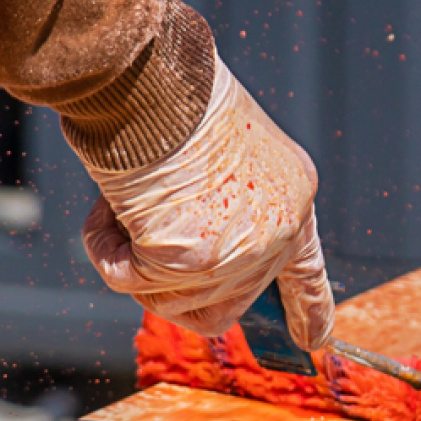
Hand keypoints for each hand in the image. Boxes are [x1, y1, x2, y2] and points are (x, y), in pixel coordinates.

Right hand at [80, 57, 334, 350]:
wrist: (154, 77)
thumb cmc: (173, 95)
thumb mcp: (218, 152)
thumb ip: (217, 206)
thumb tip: (178, 265)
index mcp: (294, 195)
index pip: (306, 270)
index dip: (310, 309)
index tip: (316, 344)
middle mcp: (278, 231)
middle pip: (220, 301)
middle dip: (165, 279)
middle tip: (131, 230)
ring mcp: (239, 252)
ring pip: (168, 299)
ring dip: (128, 257)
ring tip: (120, 201)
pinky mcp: (191, 260)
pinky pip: (128, 281)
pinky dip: (104, 248)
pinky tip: (107, 207)